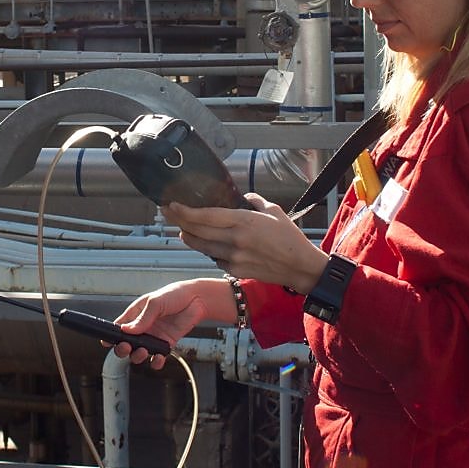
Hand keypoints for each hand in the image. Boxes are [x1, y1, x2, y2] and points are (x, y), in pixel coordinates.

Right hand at [110, 278, 233, 369]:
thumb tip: (127, 331)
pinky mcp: (166, 344)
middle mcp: (142, 327)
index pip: (118, 327)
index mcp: (135, 314)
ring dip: (137, 356)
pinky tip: (157, 359)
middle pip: (125, 343)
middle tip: (126, 347)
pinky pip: (157, 357)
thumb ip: (142, 318)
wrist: (197, 299)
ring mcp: (154, 336)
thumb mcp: (156, 302)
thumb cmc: (175, 294)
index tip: (107, 342)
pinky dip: (156, 362)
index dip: (111, 335)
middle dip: (122, 349)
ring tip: (142, 352)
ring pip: (139, 352)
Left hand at [162, 193, 327, 293]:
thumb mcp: (273, 210)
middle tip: (168, 213)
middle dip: (179, 221)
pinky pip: (215, 258)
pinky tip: (209, 245)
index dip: (185, 211)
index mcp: (244, 222)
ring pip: (202, 246)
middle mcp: (236, 240)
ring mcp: (234, 257)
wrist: (300, 267)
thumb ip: (253, 201)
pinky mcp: (236, 270)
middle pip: (198, 231)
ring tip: (183, 230)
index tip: (172, 205)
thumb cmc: (290, 237)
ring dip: (189, 237)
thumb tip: (241, 197)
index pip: (206, 216)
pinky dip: (209, 251)